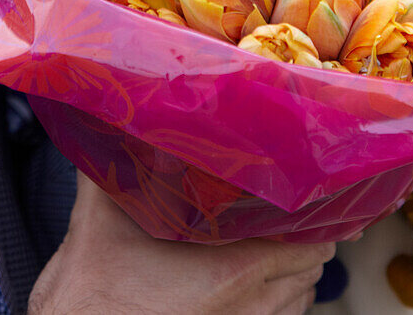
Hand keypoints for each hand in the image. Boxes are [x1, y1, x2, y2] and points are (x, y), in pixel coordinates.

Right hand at [28, 173, 334, 313]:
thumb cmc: (92, 290)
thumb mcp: (102, 214)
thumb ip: (117, 164)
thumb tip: (114, 116)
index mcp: (237, 267)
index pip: (312, 240)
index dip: (320, 212)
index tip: (318, 187)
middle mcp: (251, 305)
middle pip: (312, 267)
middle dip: (306, 234)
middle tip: (292, 203)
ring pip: (299, 298)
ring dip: (294, 269)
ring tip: (276, 237)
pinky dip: (279, 299)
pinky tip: (255, 278)